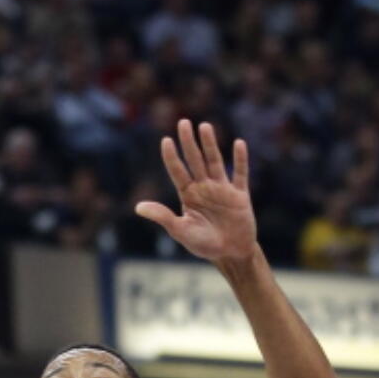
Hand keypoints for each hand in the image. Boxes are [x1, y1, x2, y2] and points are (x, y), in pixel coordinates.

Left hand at [136, 120, 256, 266]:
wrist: (231, 255)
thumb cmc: (204, 245)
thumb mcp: (181, 231)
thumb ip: (163, 217)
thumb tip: (138, 207)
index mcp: (189, 195)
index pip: (178, 172)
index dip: (172, 157)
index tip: (166, 141)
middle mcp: (204, 187)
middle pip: (195, 160)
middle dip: (189, 142)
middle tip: (183, 122)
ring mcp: (222, 189)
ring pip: (215, 161)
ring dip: (210, 145)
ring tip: (204, 126)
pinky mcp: (240, 195)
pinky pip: (240, 174)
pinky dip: (240, 160)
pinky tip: (238, 143)